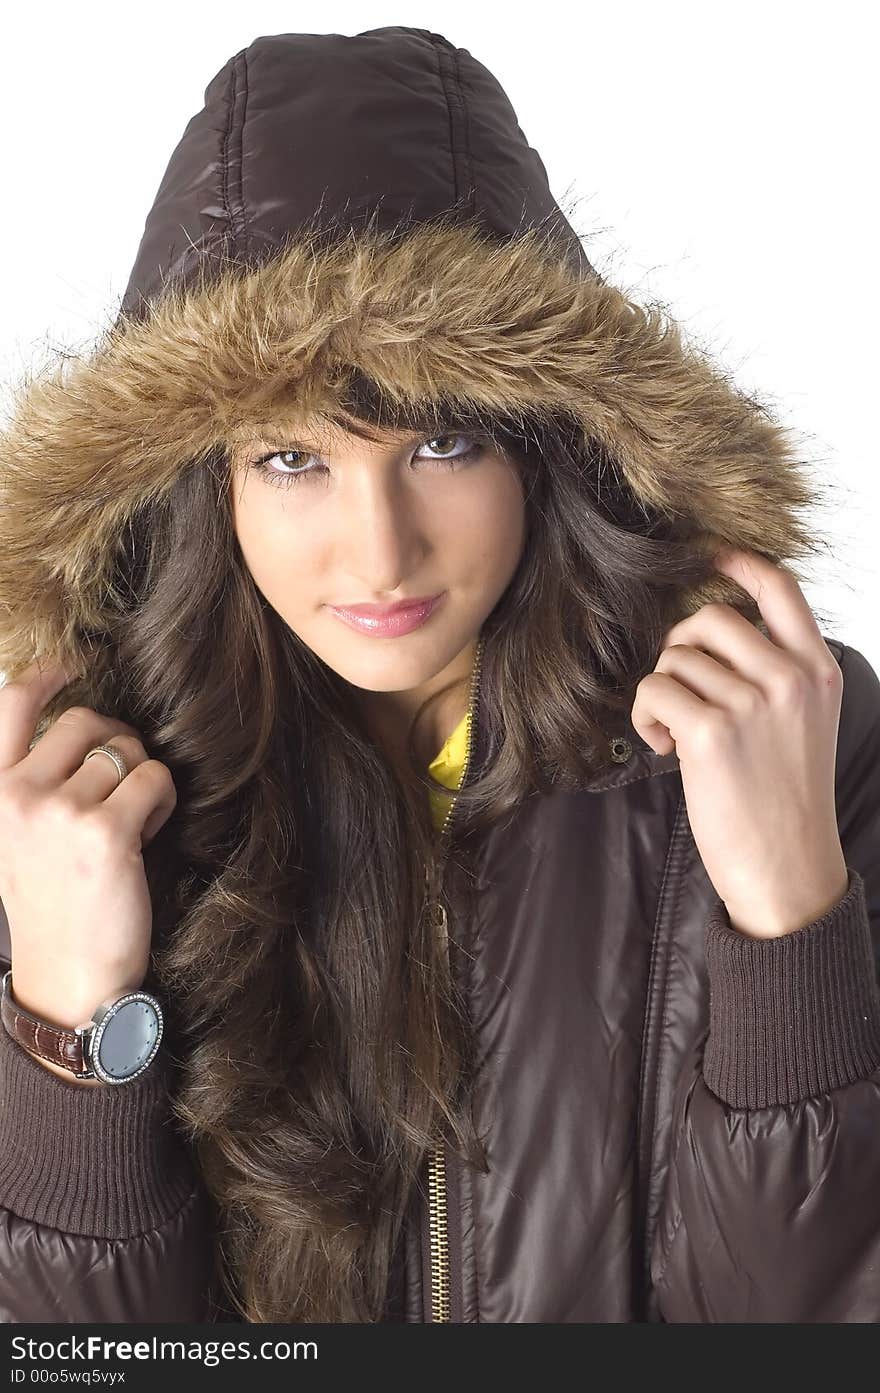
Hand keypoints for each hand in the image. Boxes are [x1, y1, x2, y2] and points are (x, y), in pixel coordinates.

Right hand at [0, 657, 177, 1026]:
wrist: (69, 980)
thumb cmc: (55, 907)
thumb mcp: (19, 839)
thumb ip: (32, 784)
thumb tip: (82, 728)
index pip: (9, 706)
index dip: (46, 675)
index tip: (75, 665)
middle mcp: (17, 795)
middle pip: (85, 720)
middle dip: (117, 743)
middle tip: (124, 785)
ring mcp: (59, 812)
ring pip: (126, 751)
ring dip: (143, 780)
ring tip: (134, 823)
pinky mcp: (106, 832)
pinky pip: (154, 779)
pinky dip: (162, 801)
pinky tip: (149, 833)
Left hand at [630, 547, 848, 937]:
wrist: (787, 869)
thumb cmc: (783, 799)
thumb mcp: (803, 723)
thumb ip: (776, 673)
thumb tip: (714, 633)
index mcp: (818, 671)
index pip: (780, 588)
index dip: (737, 562)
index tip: (707, 556)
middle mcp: (791, 679)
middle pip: (710, 618)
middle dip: (678, 648)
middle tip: (678, 691)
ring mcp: (754, 704)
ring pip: (675, 659)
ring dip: (660, 692)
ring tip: (674, 734)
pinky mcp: (713, 733)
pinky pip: (654, 691)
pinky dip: (646, 717)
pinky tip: (663, 748)